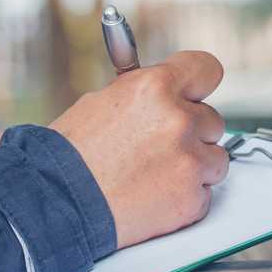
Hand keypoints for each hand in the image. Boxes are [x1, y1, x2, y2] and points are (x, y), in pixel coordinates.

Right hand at [47, 50, 228, 248]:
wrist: (56, 202)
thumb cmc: (71, 155)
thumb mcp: (103, 101)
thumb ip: (145, 93)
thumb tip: (166, 89)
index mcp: (155, 87)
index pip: (206, 69)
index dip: (199, 83)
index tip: (196, 93)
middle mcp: (178, 120)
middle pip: (212, 120)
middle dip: (192, 132)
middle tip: (160, 146)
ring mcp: (188, 161)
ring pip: (215, 158)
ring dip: (193, 166)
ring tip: (154, 174)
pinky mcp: (191, 198)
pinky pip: (204, 193)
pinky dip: (184, 197)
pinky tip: (153, 196)